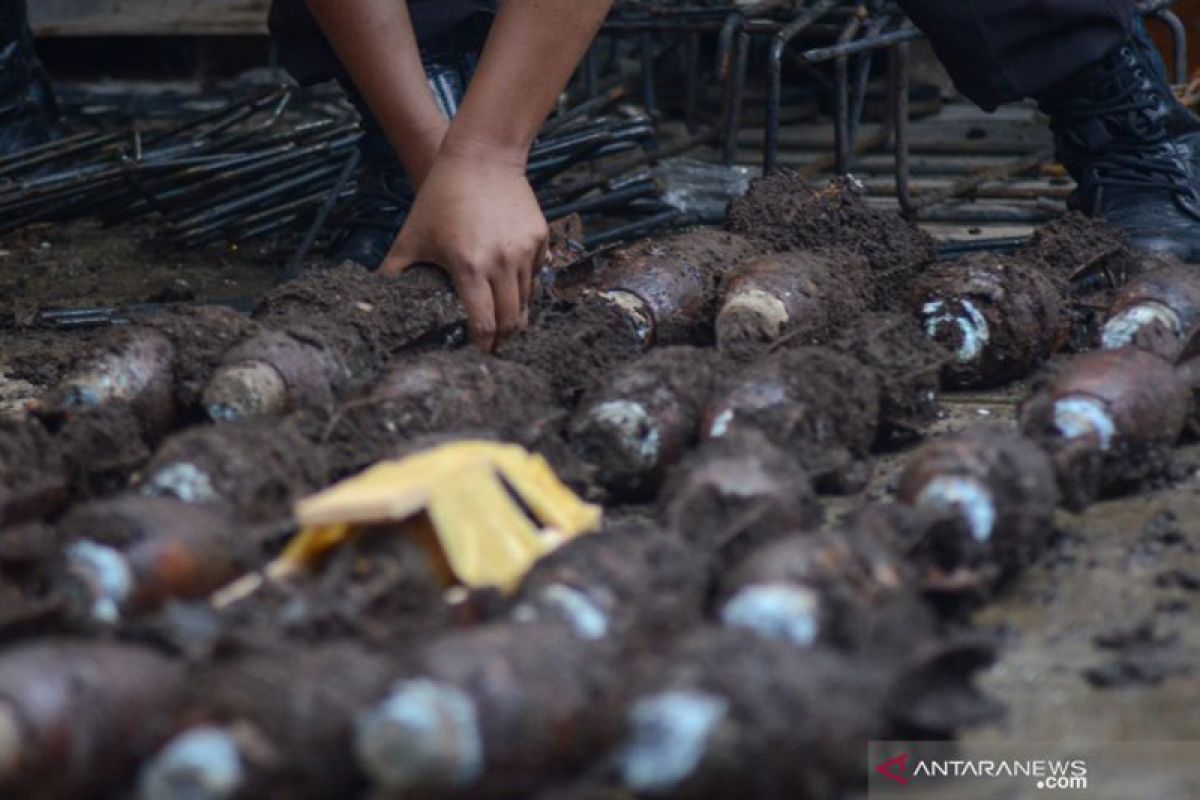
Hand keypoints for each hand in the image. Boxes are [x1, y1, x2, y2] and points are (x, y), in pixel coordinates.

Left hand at [380, 144, 546, 351]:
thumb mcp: (412, 235)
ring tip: (503, 321)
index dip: (481, 345)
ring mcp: (525, 251)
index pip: (483, 323)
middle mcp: (502, 262)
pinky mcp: (540, 239)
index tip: (476, 354)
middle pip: (512, 321)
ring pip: (528, 300)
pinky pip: (537, 275)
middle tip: (493, 347)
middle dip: (503, 339)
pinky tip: (512, 286)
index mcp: (469, 266)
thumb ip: (394, 272)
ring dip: (516, 315)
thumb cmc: (441, 196)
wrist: (481, 156)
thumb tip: (374, 301)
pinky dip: (526, 286)